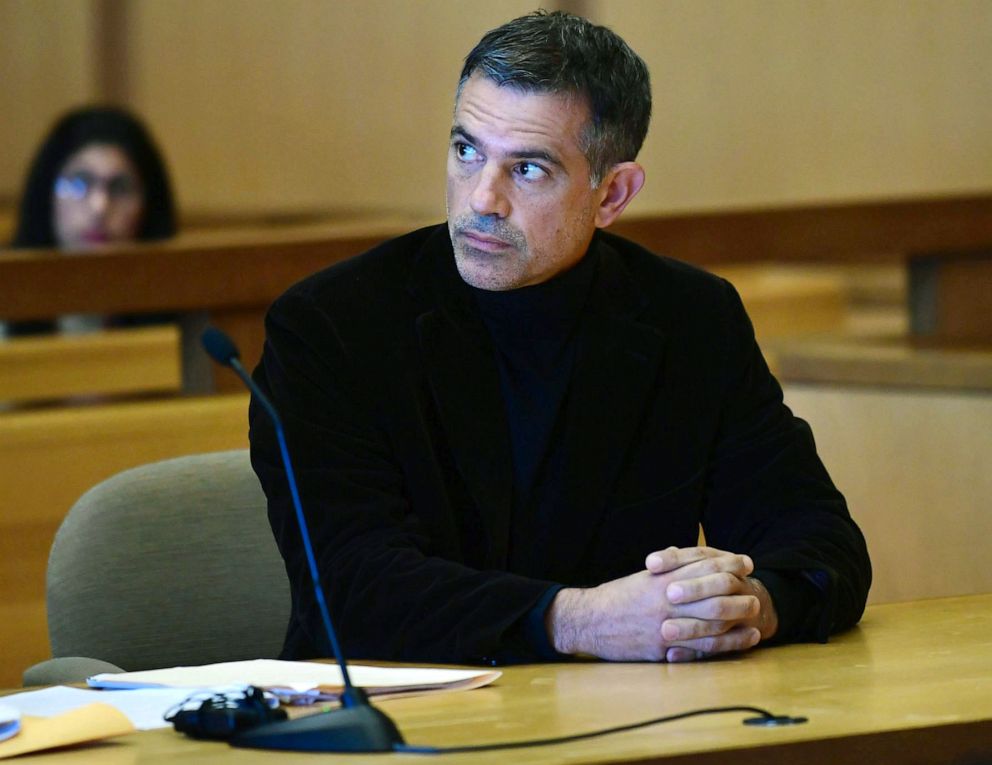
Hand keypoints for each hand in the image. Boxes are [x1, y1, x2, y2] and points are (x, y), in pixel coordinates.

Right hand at [545, 546, 768, 661]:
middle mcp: (666, 599)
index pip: (702, 565)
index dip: (728, 562)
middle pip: (712, 593)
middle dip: (738, 591)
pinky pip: (702, 647)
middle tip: (756, 591)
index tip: (747, 562)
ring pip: (711, 621)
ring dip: (737, 617)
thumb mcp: (642, 577)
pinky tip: (743, 640)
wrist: (590, 621)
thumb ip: (666, 567)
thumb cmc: (616, 597)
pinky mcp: (664, 647)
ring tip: (756, 613)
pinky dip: (726, 643)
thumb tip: (688, 555)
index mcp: (661, 578)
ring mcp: (666, 624)